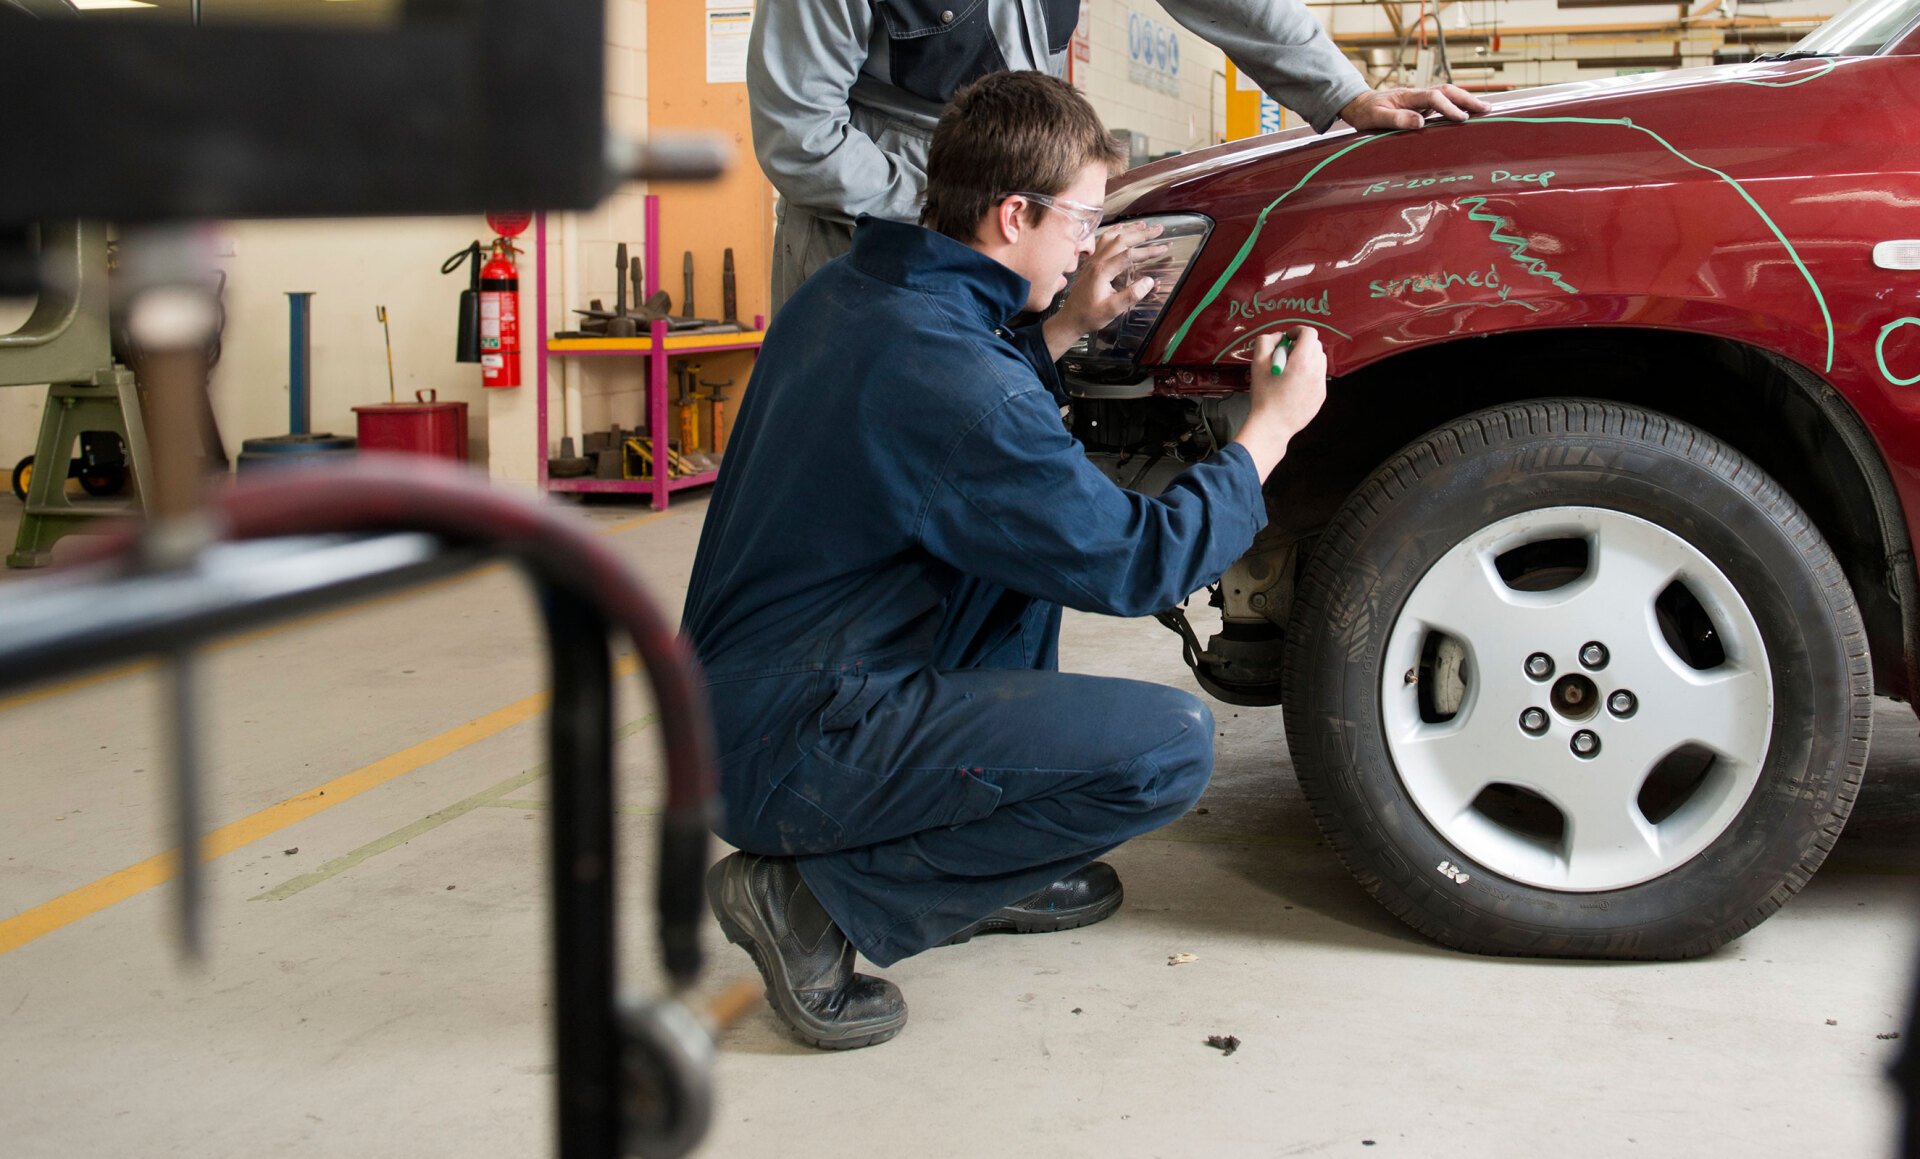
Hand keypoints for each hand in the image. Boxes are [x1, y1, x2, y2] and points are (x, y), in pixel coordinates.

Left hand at [1041, 221, 1166, 359]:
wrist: (1070, 319)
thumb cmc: (1090, 316)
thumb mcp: (1112, 310)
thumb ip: (1131, 295)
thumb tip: (1149, 281)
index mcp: (1103, 271)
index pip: (1129, 254)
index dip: (1148, 250)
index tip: (1164, 248)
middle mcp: (1097, 261)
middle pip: (1121, 240)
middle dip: (1142, 233)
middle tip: (1158, 229)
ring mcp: (1092, 260)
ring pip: (1111, 237)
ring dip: (1128, 229)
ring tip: (1143, 224)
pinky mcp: (1090, 263)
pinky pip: (1102, 241)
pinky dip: (1114, 232)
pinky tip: (1121, 229)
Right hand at [1235, 327, 1326, 479]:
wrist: (1272, 426)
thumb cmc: (1264, 397)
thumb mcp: (1257, 365)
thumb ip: (1265, 342)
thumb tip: (1278, 337)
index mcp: (1302, 362)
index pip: (1309, 333)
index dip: (1297, 331)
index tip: (1287, 338)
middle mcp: (1316, 372)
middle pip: (1316, 345)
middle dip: (1302, 345)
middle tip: (1286, 354)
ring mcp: (1321, 385)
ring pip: (1319, 360)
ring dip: (1307, 358)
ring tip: (1290, 370)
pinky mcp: (1321, 396)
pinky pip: (1318, 376)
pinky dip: (1309, 373)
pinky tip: (1294, 385)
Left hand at [1338, 84, 1490, 132]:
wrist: (1360, 106)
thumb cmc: (1366, 113)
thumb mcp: (1375, 118)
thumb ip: (1395, 119)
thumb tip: (1419, 122)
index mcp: (1407, 96)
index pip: (1434, 97)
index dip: (1449, 107)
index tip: (1461, 119)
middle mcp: (1417, 95)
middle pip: (1447, 91)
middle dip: (1467, 99)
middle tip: (1486, 109)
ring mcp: (1421, 100)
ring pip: (1448, 95)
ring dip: (1466, 101)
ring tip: (1484, 110)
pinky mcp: (1422, 106)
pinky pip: (1443, 104)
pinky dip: (1458, 106)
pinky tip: (1469, 113)